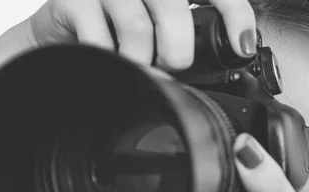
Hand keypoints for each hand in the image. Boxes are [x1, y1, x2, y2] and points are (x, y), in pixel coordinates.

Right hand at [25, 0, 256, 71]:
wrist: (65, 24)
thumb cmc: (120, 23)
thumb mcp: (159, 21)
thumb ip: (190, 30)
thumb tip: (229, 57)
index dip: (234, 14)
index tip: (243, 48)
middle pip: (173, 8)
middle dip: (178, 51)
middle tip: (172, 67)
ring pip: (137, 26)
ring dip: (142, 60)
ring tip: (139, 65)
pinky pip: (100, 38)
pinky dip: (111, 59)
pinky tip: (111, 59)